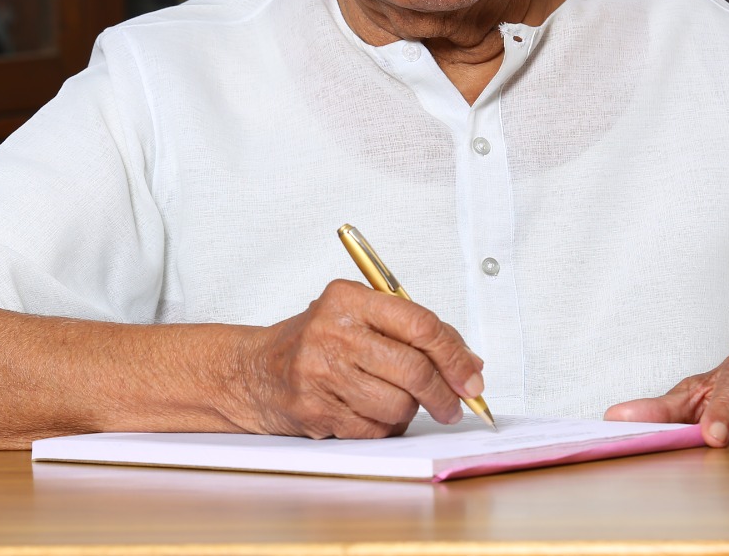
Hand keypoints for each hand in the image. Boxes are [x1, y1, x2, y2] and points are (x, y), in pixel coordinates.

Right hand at [228, 279, 484, 438]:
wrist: (256, 371)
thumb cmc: (315, 342)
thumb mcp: (357, 317)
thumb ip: (412, 332)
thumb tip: (470, 364)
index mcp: (348, 299)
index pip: (420, 325)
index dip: (455, 356)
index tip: (473, 377)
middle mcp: (333, 331)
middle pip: (414, 369)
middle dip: (444, 394)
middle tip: (453, 405)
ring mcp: (321, 372)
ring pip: (398, 405)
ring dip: (407, 411)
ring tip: (392, 401)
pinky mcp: (315, 409)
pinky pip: (375, 429)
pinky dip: (382, 427)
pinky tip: (366, 411)